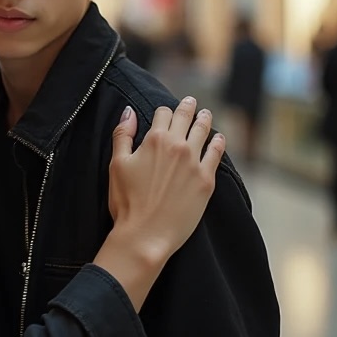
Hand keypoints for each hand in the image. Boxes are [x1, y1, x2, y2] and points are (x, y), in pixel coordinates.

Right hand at [94, 97, 224, 309]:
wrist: (146, 234)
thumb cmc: (126, 202)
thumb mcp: (116, 164)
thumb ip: (123, 135)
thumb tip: (129, 111)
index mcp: (154, 139)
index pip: (163, 113)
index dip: (163, 111)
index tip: (166, 112)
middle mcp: (177, 146)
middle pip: (185, 117)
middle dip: (187, 107)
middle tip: (191, 101)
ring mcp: (195, 162)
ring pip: (203, 131)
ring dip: (204, 119)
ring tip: (206, 114)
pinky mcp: (206, 180)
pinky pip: (216, 154)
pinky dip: (218, 143)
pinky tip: (219, 138)